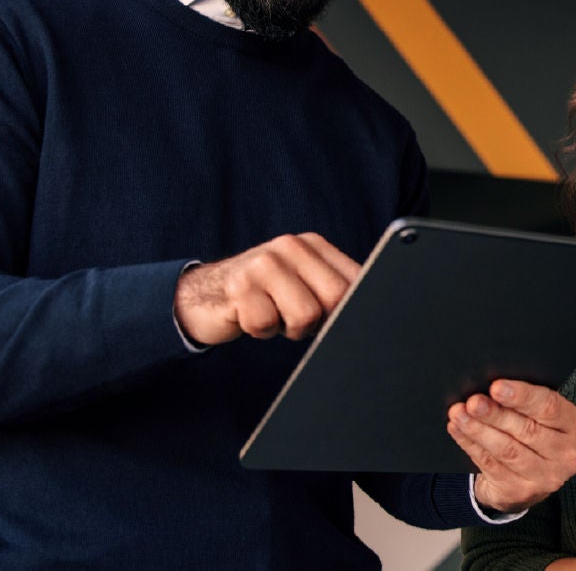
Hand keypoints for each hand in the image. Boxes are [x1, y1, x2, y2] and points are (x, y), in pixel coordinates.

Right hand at [173, 233, 358, 345]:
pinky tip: (249, 316)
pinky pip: (267, 326)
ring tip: (272, 314)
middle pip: (335, 298)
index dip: (348, 308)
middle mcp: (289, 246)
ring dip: (287, 328)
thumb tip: (372, 310)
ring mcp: (263, 264)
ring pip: (305, 316)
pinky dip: (260, 331)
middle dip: (319, 320)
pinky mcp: (240, 287)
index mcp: (312, 244)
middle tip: (294, 316)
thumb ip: (333, 287)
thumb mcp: (300, 281)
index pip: (356, 279)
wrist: (203, 294)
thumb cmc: (264, 295)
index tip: (332, 317)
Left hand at [447, 379, 575, 513]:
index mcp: (574, 426)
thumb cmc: (532, 432)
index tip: (496, 387)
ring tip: (459, 414)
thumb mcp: (538, 415)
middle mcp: (566, 454)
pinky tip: (458, 430)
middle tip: (473, 402)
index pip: (549, 407)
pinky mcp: (521, 492)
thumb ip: (524, 401)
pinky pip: (491, 464)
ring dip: (479, 430)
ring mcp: (545, 477)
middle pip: (527, 430)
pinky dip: (471, 444)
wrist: (525, 477)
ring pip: (507, 450)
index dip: (521, 396)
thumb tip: (490, 385)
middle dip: (495, 414)